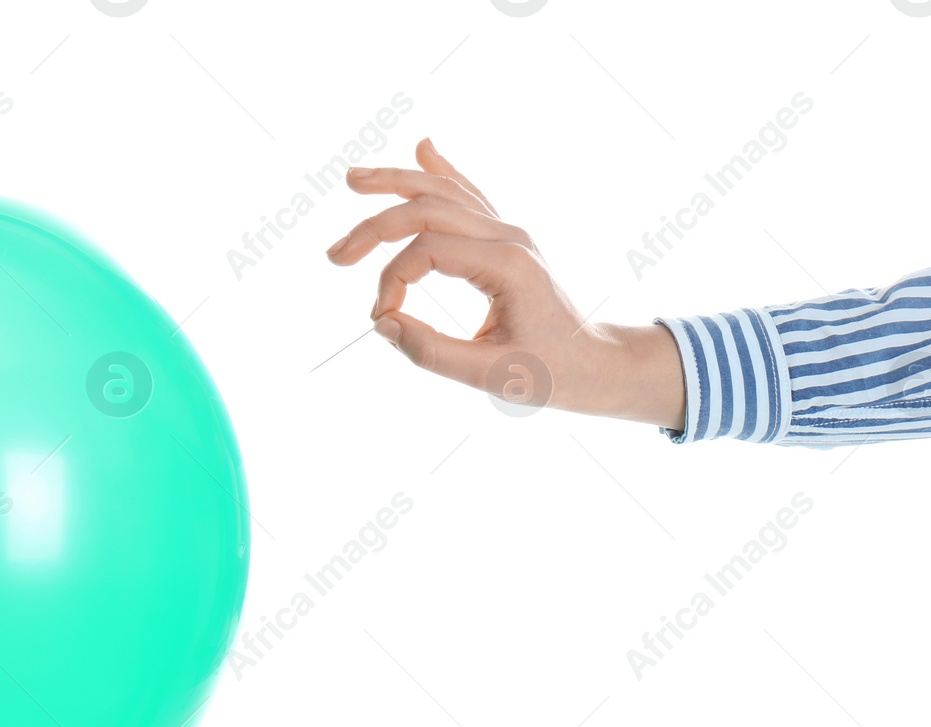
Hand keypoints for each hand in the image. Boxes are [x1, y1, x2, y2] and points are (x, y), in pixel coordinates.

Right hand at [326, 138, 685, 431]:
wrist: (595, 364)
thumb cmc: (550, 373)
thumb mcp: (490, 375)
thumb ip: (432, 352)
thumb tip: (384, 324)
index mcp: (507, 266)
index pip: (426, 251)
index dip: (392, 282)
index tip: (382, 318)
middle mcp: (509, 236)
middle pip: (427, 209)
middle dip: (373, 227)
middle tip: (335, 257)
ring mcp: (510, 231)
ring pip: (445, 191)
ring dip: (396, 183)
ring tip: (353, 179)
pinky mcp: (507, 238)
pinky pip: (470, 195)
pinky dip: (443, 172)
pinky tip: (423, 148)